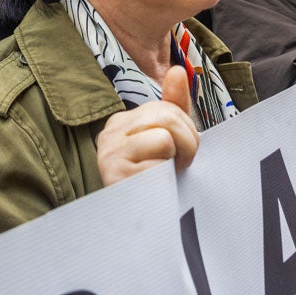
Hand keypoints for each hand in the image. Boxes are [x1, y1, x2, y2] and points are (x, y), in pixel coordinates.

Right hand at [96, 66, 199, 185]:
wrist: (143, 224)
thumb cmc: (158, 184)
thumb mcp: (170, 141)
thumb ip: (174, 106)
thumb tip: (178, 70)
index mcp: (122, 122)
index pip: (167, 109)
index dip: (184, 133)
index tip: (175, 155)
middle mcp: (111, 132)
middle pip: (167, 117)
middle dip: (186, 144)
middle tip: (175, 168)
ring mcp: (109, 151)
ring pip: (165, 135)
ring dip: (176, 160)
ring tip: (163, 177)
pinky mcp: (114, 170)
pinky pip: (158, 156)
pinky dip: (164, 174)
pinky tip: (152, 186)